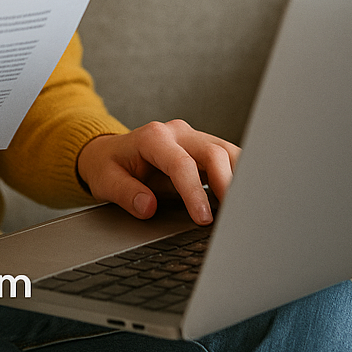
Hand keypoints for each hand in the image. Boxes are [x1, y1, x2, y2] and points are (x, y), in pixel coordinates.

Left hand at [76, 120, 239, 225]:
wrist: (109, 152)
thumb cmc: (108, 166)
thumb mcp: (105, 180)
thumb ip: (126, 193)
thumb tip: (148, 207)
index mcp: (153, 137)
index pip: (182, 164)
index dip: (195, 192)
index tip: (204, 219)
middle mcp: (177, 132)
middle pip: (214, 152)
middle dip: (227, 184)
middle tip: (234, 216)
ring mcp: (193, 138)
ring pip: (228, 151)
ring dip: (240, 178)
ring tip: (246, 208)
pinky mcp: (203, 148)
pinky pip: (228, 158)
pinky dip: (239, 176)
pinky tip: (243, 198)